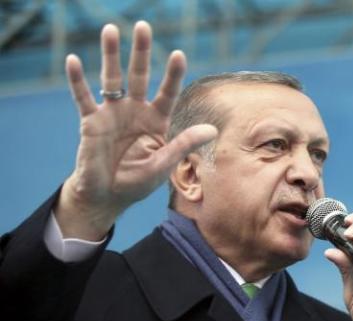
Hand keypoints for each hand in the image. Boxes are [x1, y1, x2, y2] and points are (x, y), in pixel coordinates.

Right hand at [56, 21, 217, 239]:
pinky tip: (73, 60)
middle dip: (141, 51)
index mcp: (156, 120)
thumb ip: (184, 144)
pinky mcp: (91, 122)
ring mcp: (112, 114)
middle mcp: (135, 111)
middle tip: (143, 25)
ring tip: (110, 29)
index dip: (172, 74)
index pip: (167, 92)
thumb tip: (212, 129)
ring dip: (110, 54)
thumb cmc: (138, 181)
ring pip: (111, 78)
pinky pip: (83, 97)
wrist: (107, 196)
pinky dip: (77, 80)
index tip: (179, 54)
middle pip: (139, 75)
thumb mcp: (164, 164)